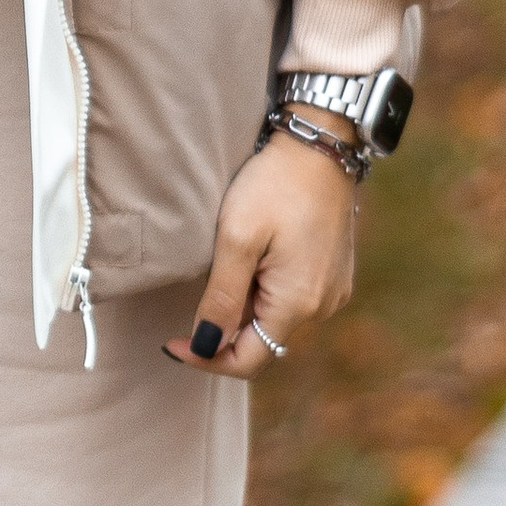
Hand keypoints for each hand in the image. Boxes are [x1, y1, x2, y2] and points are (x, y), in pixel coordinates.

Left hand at [166, 122, 360, 377]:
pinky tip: (251, 257)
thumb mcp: (236, 239)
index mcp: (299, 303)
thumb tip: (207, 346)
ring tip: (227, 262)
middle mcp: (323, 306)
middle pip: (261, 341)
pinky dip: (263, 291)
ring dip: (244, 306)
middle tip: (196, 288)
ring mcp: (332, 290)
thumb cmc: (276, 185)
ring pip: (274, 320)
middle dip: (224, 327)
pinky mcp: (333, 274)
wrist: (321, 145)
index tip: (172, 342)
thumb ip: (221, 298)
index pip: (248, 361)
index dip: (206, 358)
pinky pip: (291, 299)